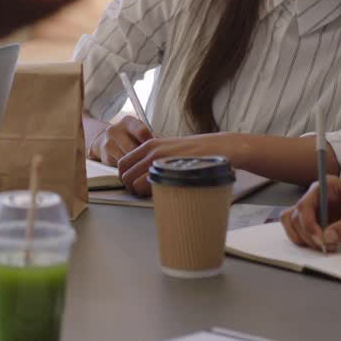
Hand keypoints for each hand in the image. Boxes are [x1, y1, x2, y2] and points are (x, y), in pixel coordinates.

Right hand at [91, 115, 153, 165]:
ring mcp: (108, 143)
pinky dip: (129, 168)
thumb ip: (153, 137)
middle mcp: (115, 129)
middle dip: (143, 156)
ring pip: (128, 158)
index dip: (151, 143)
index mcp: (128, 121)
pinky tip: (133, 167)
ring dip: (137, 164)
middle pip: (134, 147)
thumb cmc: (129, 137)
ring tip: (143, 165)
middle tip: (151, 161)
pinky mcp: (105, 156)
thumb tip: (167, 148)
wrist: (104, 141)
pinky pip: (122, 166)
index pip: (142, 131)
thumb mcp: (139, 132)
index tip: (155, 149)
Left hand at [116, 133, 242, 195]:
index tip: (133, 184)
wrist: (218, 147)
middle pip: (125, 175)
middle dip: (130, 187)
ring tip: (151, 194)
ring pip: (134, 184)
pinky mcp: (170, 172)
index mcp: (148, 145)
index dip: (125, 176)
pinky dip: (151, 194)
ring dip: (139, 193)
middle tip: (141, 193)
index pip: (122, 163)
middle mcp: (150, 152)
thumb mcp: (169, 147)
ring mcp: (160, 162)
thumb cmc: (195, 151)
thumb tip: (140, 174)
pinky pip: (150, 188)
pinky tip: (162, 193)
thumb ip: (153, 157)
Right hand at [280, 177, 340, 250]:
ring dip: (303, 238)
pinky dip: (305, 240)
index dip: (308, 223)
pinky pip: (301, 231)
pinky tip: (322, 246)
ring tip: (324, 248)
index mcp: (329, 186)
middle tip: (324, 248)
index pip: (305, 204)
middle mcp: (319, 196)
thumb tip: (327, 237)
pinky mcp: (320, 222)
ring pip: (294, 223)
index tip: (320, 240)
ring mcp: (318, 209)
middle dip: (306, 234)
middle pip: (295, 215)